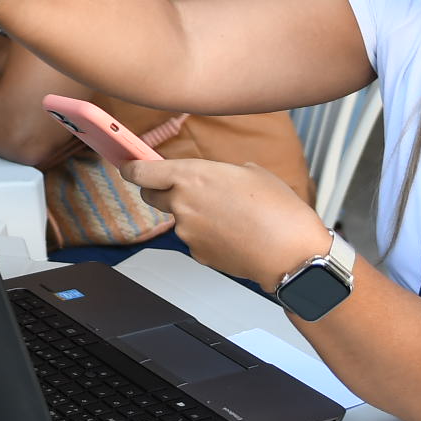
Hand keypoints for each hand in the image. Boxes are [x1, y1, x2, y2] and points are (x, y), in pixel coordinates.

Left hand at [126, 156, 328, 288]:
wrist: (292, 253)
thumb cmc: (278, 210)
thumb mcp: (251, 172)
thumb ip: (221, 173)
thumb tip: (216, 178)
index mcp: (192, 175)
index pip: (142, 172)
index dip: (131, 168)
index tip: (128, 166)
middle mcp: (183, 203)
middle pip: (151, 196)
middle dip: (162, 192)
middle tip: (185, 190)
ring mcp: (188, 232)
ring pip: (179, 219)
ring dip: (195, 216)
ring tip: (231, 216)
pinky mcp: (197, 254)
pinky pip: (195, 239)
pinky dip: (208, 236)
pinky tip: (234, 234)